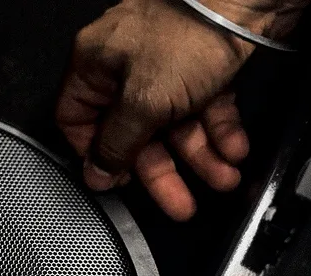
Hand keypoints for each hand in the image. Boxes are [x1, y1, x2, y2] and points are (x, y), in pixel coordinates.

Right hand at [56, 0, 303, 220]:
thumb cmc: (187, 35)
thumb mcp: (144, 102)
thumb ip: (116, 145)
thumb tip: (95, 175)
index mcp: (95, 66)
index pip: (77, 121)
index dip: (97, 155)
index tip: (120, 182)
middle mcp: (124, 67)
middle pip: (133, 134)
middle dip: (163, 171)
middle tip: (180, 204)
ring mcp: (164, 66)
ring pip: (172, 125)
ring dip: (198, 157)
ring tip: (223, 180)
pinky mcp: (201, 66)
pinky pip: (202, 108)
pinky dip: (218, 132)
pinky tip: (233, 152)